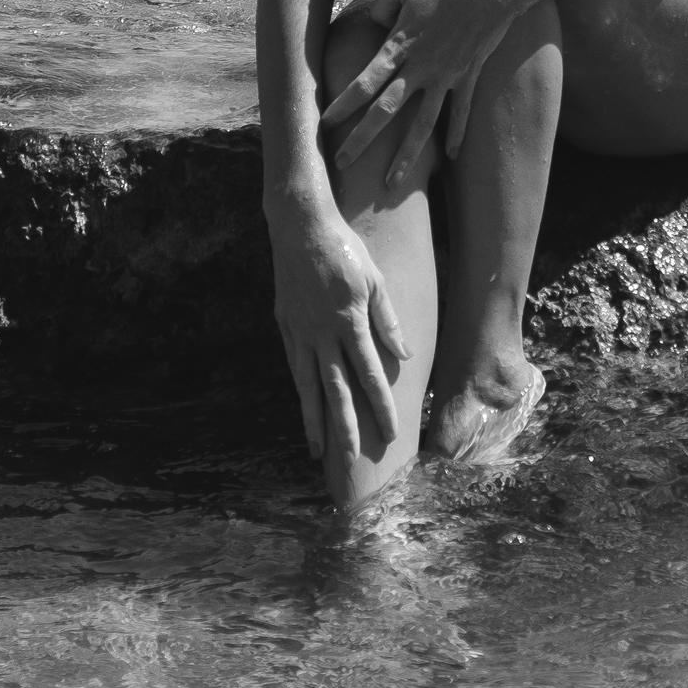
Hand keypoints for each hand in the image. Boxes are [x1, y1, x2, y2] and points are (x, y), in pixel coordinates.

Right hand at [269, 204, 409, 477]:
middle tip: (353, 460)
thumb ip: (388, 320)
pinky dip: (301, 391)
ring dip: (315, 420)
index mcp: (350, 321)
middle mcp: (323, 332)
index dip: (381, 405)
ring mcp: (300, 331)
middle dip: (346, 427)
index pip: (370, 374)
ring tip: (318, 450)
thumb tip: (402, 356)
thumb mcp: (375, 280)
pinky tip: (306, 407)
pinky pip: (295, 366)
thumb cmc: (345, 250)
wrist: (300, 226)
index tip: (390, 431)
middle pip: (336, 390)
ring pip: (309, 386)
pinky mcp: (285, 325)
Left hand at [322, 0, 528, 187]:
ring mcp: (446, 77)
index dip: (343, 106)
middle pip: (385, 112)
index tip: (324, 125)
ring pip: (422, 125)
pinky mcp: (468, 77)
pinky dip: (456, 135)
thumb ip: (379, 5)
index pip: (364, 84)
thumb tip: (374, 25)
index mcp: (400, 45)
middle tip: (342, 164)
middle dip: (362, 140)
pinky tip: (452, 157)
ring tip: (391, 183)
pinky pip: (461, 112)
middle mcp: (421, 68)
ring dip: (405, 156)